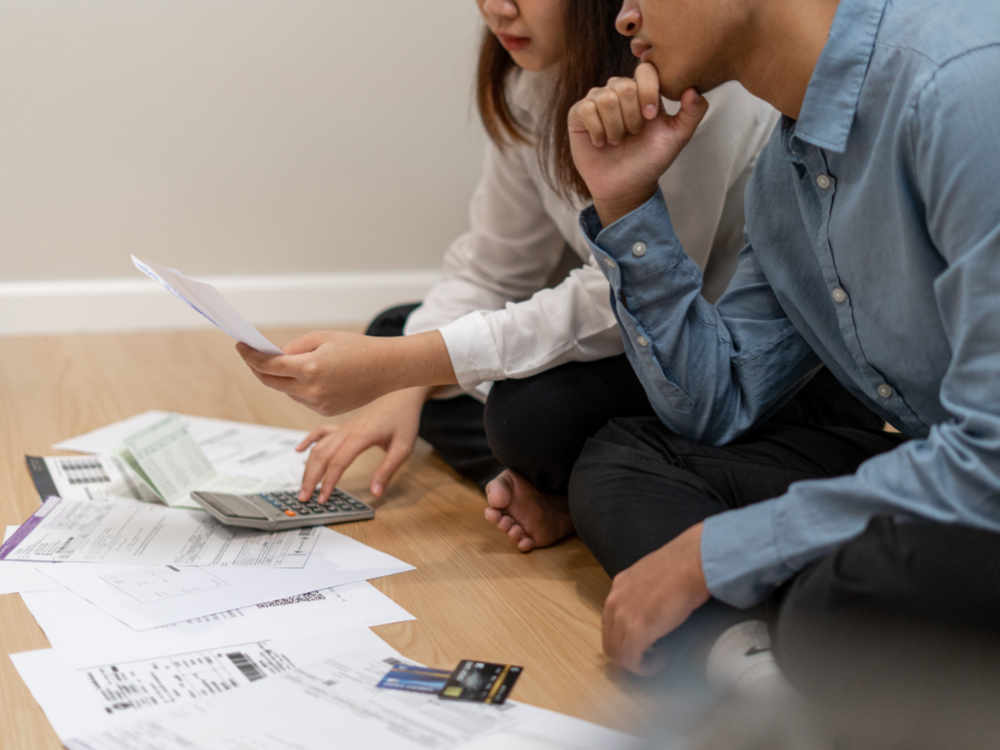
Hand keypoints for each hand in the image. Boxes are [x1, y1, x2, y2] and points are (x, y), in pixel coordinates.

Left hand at [237, 329, 454, 416]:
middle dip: (258, 368)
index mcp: (310, 368)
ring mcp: (319, 405)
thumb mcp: (322, 338)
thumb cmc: (358, 348)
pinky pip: (302, 399)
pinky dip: (298, 388)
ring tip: (279, 364)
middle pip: (271, 382)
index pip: (268, 365)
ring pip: (287, 391)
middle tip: (251, 355)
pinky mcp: (326, 412)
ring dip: (280, 378)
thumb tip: (275, 358)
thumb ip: (294, 348)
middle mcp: (312, 391)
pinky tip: (307, 376)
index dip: (250, 355)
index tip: (240, 346)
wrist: (389, 369)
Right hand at [295, 387, 430, 502]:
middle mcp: (347, 431)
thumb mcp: (403, 447)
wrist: (403, 394)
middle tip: (304, 498)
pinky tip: (299, 450)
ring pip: (319, 447)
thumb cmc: (404, 417)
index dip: (328, 483)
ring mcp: (344, 427)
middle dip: (310, 479)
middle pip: (321, 456)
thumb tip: (376, 492)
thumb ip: (388, 470)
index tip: (323, 499)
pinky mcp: (345, 426)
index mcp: (361, 436)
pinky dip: (309, 441)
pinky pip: (321, 433)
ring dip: (308, 466)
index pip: (337, 463)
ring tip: (304, 485)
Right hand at [568, 63, 708, 226]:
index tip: (651, 118)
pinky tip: (602, 142)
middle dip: (632, 116)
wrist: (626, 186)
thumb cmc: (650, 160)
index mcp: (643, 91)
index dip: (648, 92)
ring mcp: (597, 100)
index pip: (645, 70)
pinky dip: (598, 130)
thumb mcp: (677, 137)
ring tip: (617, 141)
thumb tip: (693, 88)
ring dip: (615, 126)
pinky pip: (586, 109)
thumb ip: (693, 112)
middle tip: (633, 134)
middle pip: (624, 85)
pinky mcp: (579, 114)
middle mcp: (619, 91)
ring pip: (605, 97)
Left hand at [602, 523, 710, 675]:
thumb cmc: (684, 565)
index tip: (646, 642)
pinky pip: (631, 661)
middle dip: (629, 654)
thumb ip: (648, 592)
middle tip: (651, 655)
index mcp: (619, 587)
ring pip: (618, 654)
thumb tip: (656, 608)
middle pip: (610, 641)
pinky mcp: (635, 631)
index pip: (611, 622)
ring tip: (660, 657)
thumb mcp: (655, 575)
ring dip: (637, 662)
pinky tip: (663, 659)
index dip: (626, 638)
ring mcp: (622, 617)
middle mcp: (614, 602)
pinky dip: (645, 667)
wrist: (693, 564)